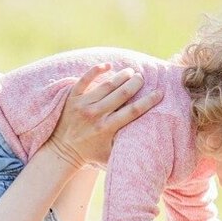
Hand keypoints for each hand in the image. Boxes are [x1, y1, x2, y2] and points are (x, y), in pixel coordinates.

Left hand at [45, 65, 160, 169]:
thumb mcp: (110, 154)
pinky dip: (96, 71)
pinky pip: (84, 80)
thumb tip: (149, 143)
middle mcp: (96, 115)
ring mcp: (83, 105)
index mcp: (107, 128)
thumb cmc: (90, 154)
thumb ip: (126, 146)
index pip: (133, 111)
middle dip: (135, 83)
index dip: (148, 101)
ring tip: (130, 71)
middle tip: (142, 77)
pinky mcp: (72, 99)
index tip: (159, 92)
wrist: (62, 151)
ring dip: (121, 76)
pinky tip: (108, 65)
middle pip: (121, 94)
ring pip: (106, 86)